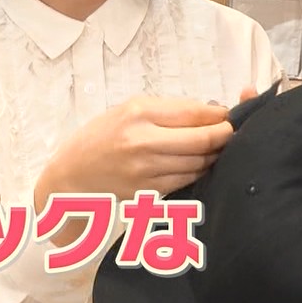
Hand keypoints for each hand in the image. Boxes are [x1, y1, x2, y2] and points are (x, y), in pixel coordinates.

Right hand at [36, 96, 231, 211]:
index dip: (219, 115)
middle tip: (230, 133)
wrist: (71, 177)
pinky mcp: (149, 192)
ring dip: (212, 156)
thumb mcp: (128, 110)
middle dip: (224, 136)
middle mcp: (143, 142)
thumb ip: (168, 110)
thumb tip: (210, 111)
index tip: (228, 115)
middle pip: (203, 140)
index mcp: (139, 114)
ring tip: (212, 148)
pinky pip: (187, 180)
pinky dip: (197, 171)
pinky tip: (196, 164)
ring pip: (199, 163)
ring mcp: (147, 171)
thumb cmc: (100, 137)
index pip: (194, 113)